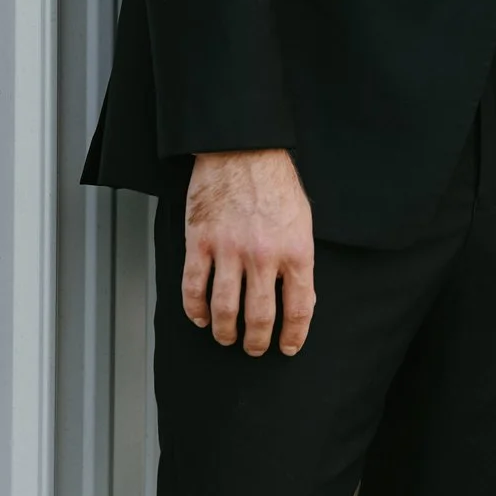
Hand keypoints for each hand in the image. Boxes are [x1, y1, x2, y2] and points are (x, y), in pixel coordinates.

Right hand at [183, 148, 315, 357]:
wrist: (242, 148)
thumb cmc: (275, 181)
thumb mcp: (302, 220)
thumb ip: (300, 260)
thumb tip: (300, 299)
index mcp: (295, 249)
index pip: (299, 308)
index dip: (294, 335)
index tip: (288, 347)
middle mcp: (263, 254)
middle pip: (259, 317)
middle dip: (257, 341)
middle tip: (254, 348)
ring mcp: (229, 249)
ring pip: (224, 310)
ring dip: (225, 332)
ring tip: (227, 337)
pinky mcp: (200, 241)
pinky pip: (193, 288)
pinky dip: (195, 310)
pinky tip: (200, 317)